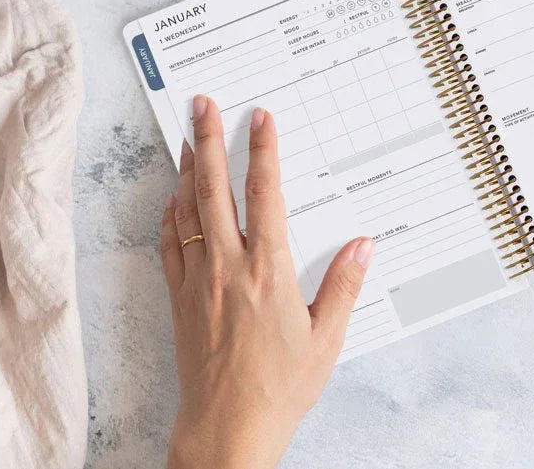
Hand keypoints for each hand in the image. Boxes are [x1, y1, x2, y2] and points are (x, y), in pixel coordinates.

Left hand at [160, 95, 374, 468]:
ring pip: (187, 210)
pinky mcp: (180, 299)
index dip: (263, 151)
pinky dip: (170, 215)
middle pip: (214, 189)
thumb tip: (363, 244)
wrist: (227, 428)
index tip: (260, 119)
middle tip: (202, 106)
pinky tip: (174, 199)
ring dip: (188, 169)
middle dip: (210, 141)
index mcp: (269, 270)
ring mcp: (198, 281)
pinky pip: (170, 245)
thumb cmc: (279, 386)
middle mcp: (229, 266)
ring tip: (189, 137)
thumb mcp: (326, 338)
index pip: (265, 195)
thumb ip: (344, 286)